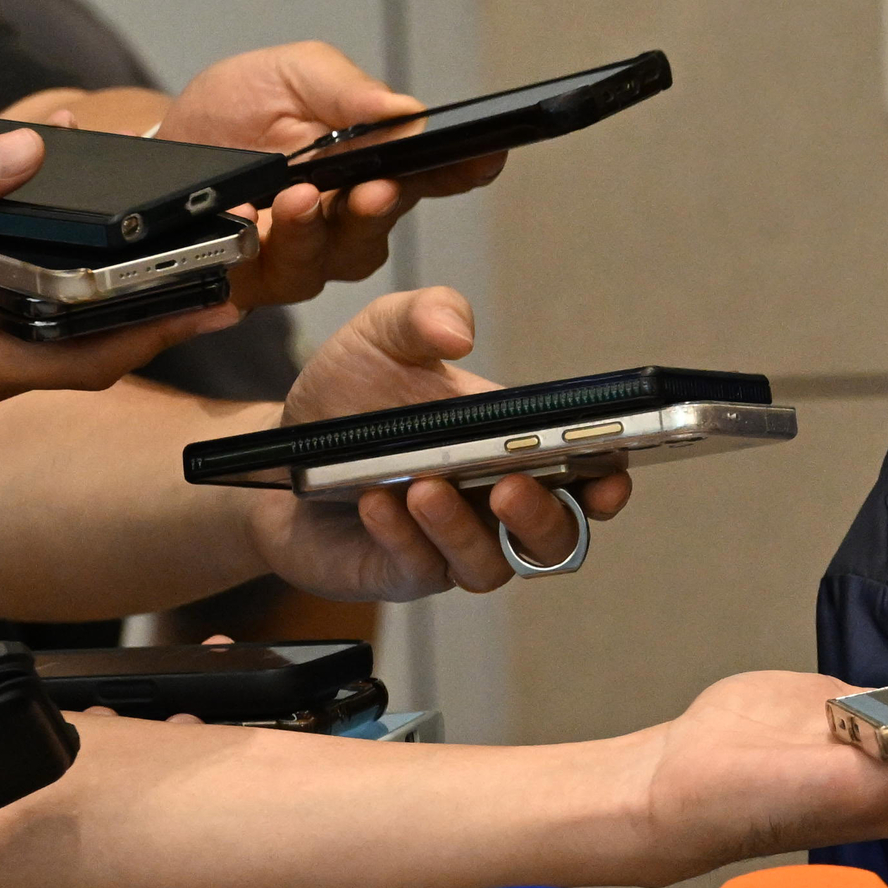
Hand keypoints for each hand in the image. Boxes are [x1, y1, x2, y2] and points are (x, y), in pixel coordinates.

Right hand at [0, 125, 230, 400]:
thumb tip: (32, 147)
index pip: (96, 359)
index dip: (163, 331)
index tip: (220, 301)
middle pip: (100, 347)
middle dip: (164, 311)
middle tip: (231, 268)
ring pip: (74, 328)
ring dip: (128, 294)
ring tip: (193, 253)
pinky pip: (42, 306)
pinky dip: (80, 278)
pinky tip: (111, 240)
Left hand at [157, 42, 504, 306]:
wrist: (160, 147)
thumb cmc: (234, 110)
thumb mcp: (289, 74)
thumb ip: (344, 88)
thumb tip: (404, 111)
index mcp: (375, 160)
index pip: (436, 169)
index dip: (468, 166)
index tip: (485, 156)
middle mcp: (353, 212)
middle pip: (390, 220)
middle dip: (383, 206)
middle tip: (376, 189)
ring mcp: (313, 250)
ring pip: (340, 256)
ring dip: (323, 229)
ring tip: (299, 198)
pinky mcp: (266, 278)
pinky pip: (283, 274)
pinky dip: (273, 245)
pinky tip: (256, 218)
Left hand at [245, 287, 629, 599]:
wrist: (276, 453)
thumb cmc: (348, 399)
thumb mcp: (382, 338)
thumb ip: (423, 315)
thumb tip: (457, 332)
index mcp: (515, 449)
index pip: (585, 479)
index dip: (609, 484)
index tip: (611, 475)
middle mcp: (493, 506)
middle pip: (555, 538)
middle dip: (543, 516)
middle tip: (510, 486)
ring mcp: (451, 544)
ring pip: (491, 564)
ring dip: (462, 529)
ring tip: (423, 488)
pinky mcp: (402, 572)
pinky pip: (419, 568)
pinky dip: (403, 536)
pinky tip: (376, 503)